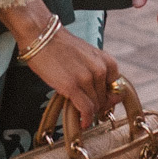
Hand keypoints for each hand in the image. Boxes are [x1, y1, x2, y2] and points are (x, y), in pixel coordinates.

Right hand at [0, 0, 122, 128]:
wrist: (42, 36)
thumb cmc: (61, 46)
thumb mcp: (87, 55)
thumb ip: (96, 71)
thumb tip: (102, 93)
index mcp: (106, 61)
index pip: (115, 87)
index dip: (107, 97)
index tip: (101, 103)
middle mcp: (100, 70)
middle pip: (104, 98)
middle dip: (96, 105)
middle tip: (86, 109)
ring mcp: (86, 79)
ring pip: (94, 105)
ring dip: (88, 112)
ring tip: (80, 112)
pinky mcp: (72, 87)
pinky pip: (85, 109)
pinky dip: (85, 119)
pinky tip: (82, 122)